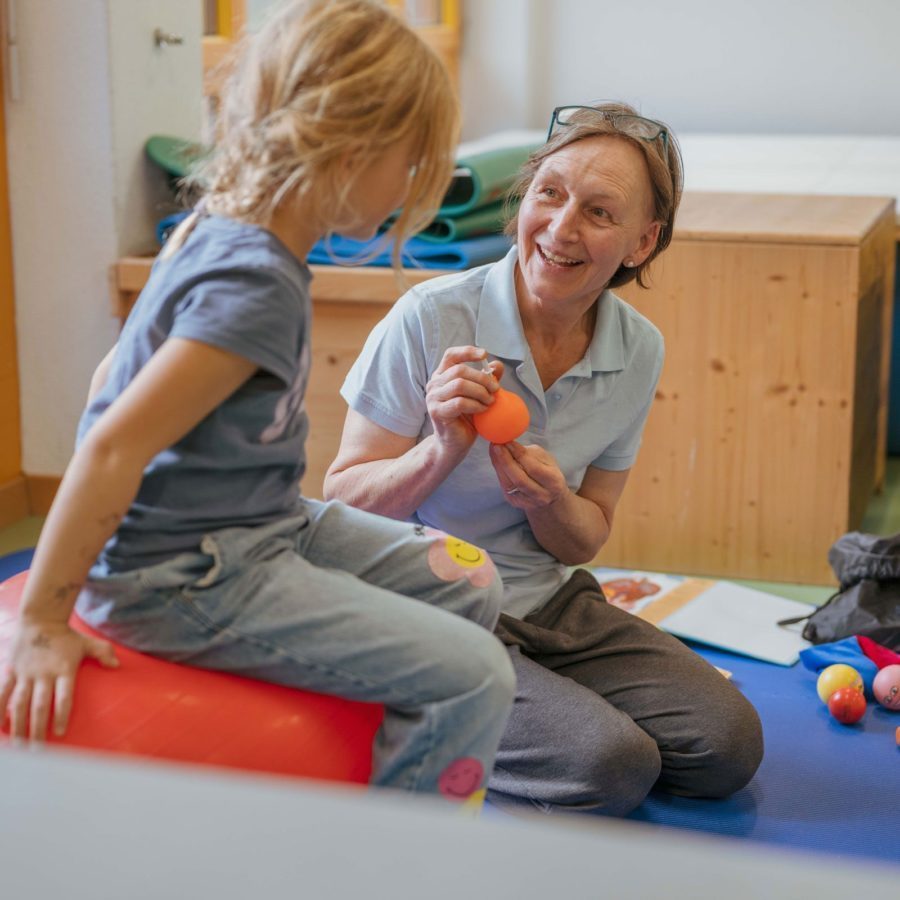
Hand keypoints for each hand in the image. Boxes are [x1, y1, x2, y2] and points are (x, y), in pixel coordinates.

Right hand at [0, 620, 117, 741]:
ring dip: (18, 725)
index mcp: (64, 669)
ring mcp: (26, 673)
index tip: (60, 732)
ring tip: (19, 746)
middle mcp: (44, 673)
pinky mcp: (11, 670)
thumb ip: (103, 653)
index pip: (64, 696)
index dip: (62, 714)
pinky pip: (2, 692)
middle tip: (38, 751)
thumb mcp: (87, 642)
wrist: (40, 618)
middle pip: (40, 705)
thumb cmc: (67, 635)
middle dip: (38, 729)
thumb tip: (117, 665)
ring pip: (20, 703)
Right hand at [426, 346, 503, 454]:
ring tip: (490, 401)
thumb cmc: (466, 419)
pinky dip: (475, 405)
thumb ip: (487, 380)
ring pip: (460, 384)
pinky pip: (460, 402)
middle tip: (496, 388)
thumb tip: (497, 365)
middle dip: (482, 378)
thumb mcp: (479, 396)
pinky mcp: (437, 412)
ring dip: (480, 392)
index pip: (451, 355)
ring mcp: (433, 398)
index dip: (467, 352)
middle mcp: (434, 384)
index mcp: (442, 376)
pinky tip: (483, 410)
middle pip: (460, 370)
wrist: (454, 444)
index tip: (484, 355)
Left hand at [490, 441, 567, 508]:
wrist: (550, 498)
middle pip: (519, 478)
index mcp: (553, 481)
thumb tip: (510, 444)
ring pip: (508, 483)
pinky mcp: (515, 502)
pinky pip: (504, 485)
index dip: (519, 454)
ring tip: (494, 449)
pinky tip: (496, 459)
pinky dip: (498, 470)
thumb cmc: (548, 473)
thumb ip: (530, 453)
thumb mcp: (547, 460)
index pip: (533, 468)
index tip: (508, 441)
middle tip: (496, 445)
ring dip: (499, 464)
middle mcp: (541, 495)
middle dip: (505, 460)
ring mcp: (527, 501)